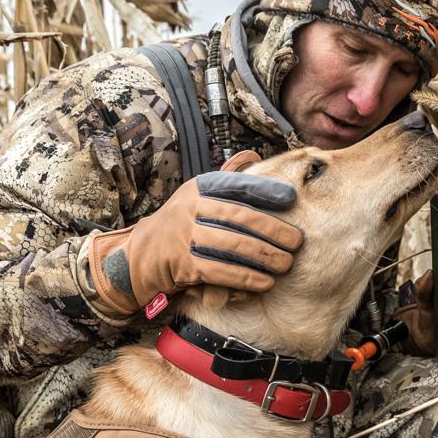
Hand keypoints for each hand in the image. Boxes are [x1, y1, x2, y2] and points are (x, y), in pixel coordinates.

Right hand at [86, 150, 302, 313]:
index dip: (264, 190)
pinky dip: (245, 277)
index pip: (235, 185)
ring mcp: (184, 236)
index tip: (291, 199)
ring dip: (264, 256)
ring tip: (285, 264)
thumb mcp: (197, 196)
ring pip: (232, 245)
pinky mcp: (182, 265)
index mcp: (198, 188)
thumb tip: (254, 155)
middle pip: (239, 217)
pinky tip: (265, 282)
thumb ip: (226, 178)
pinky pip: (220, 271)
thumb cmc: (180, 225)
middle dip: (272, 229)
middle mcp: (190, 208)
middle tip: (297, 241)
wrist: (140, 256)